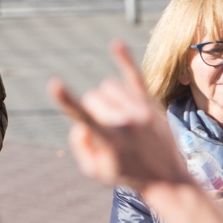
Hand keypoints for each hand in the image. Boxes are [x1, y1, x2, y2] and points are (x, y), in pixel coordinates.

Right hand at [48, 41, 191, 192]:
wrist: (168, 178)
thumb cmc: (127, 174)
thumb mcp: (95, 171)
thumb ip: (79, 145)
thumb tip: (80, 122)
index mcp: (111, 139)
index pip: (83, 116)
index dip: (66, 100)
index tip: (54, 83)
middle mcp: (126, 121)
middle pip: (93, 96)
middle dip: (91, 108)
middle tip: (103, 128)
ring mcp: (140, 110)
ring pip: (109, 86)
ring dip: (106, 98)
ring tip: (118, 118)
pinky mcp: (150, 103)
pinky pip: (135, 76)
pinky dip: (124, 59)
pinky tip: (116, 44)